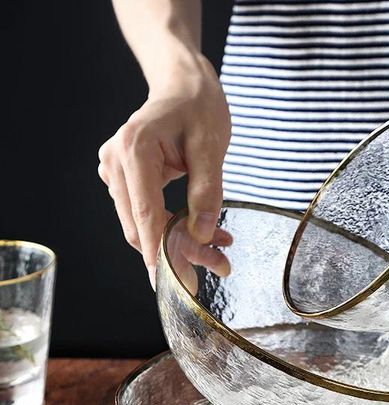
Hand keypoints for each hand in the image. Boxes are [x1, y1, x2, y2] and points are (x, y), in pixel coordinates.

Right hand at [98, 55, 231, 285]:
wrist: (184, 87)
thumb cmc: (199, 108)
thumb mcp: (211, 147)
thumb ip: (206, 192)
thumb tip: (201, 234)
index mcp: (134, 149)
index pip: (145, 212)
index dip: (158, 251)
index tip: (170, 282)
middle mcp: (116, 162)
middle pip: (142, 225)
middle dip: (179, 251)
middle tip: (220, 265)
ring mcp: (116, 172)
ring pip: (144, 225)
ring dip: (180, 242)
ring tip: (221, 250)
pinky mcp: (125, 180)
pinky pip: (146, 214)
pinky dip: (174, 228)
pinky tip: (205, 233)